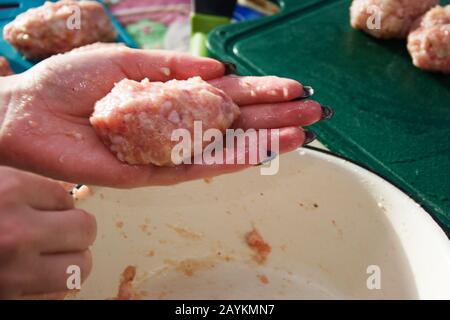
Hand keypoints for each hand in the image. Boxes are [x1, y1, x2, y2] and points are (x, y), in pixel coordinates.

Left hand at [0, 45, 323, 186]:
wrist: (29, 114)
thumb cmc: (70, 83)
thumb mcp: (126, 61)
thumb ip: (173, 68)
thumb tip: (218, 69)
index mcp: (172, 95)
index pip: (227, 94)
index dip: (261, 90)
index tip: (295, 88)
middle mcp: (176, 124)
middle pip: (237, 120)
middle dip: (276, 116)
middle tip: (316, 113)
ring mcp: (170, 150)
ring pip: (227, 145)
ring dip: (266, 138)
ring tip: (303, 134)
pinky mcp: (155, 173)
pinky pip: (201, 165)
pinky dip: (233, 157)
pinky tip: (265, 149)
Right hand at [0, 166, 95, 298]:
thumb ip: (25, 189)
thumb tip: (66, 200)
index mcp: (9, 193)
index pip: (65, 196)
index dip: (56, 204)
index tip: (41, 210)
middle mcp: (17, 233)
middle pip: (84, 229)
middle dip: (74, 230)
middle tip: (57, 232)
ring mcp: (15, 273)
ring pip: (80, 266)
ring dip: (70, 261)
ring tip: (49, 257)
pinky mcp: (11, 303)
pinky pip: (57, 295)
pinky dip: (51, 286)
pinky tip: (31, 277)